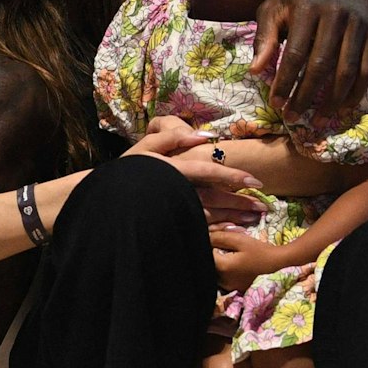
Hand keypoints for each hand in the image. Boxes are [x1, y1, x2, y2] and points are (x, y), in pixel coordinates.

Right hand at [126, 116, 266, 227]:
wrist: (103, 198)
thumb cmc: (127, 170)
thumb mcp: (146, 145)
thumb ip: (173, 136)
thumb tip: (206, 135)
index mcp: (174, 169)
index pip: (209, 172)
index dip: (233, 177)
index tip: (256, 182)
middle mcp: (177, 191)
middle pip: (214, 197)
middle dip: (240, 203)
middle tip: (263, 207)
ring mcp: (174, 209)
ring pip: (209, 215)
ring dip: (233, 217)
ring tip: (253, 219)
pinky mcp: (171, 223)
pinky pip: (197, 229)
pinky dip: (217, 231)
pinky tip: (233, 232)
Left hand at [209, 225, 292, 292]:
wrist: (278, 264)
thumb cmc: (260, 251)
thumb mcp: (240, 240)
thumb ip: (220, 237)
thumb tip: (206, 237)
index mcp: (222, 267)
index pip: (206, 254)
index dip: (210, 245)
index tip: (219, 240)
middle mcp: (222, 280)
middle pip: (209, 264)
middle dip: (213, 254)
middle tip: (225, 247)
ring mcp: (228, 286)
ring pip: (215, 272)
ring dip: (218, 263)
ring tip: (230, 255)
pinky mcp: (234, 288)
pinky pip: (222, 278)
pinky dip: (225, 270)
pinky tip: (234, 264)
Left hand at [252, 0, 367, 115]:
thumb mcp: (275, 5)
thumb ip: (264, 36)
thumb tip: (255, 71)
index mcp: (308, 8)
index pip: (295, 53)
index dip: (285, 81)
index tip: (276, 103)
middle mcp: (337, 15)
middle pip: (322, 65)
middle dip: (306, 95)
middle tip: (293, 117)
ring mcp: (358, 24)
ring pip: (347, 71)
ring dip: (332, 101)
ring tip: (318, 120)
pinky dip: (356, 91)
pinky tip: (343, 106)